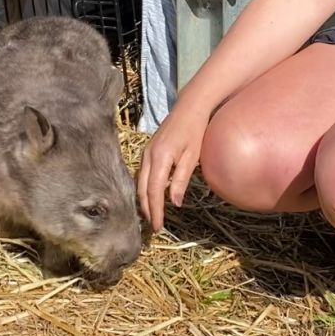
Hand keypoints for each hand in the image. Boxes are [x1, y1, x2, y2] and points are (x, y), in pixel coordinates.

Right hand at [137, 103, 210, 230]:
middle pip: (141, 189)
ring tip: (152, 216)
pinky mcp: (147, 151)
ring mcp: (145, 152)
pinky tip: (152, 197)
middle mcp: (148, 155)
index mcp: (160, 157)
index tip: (158, 227)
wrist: (189, 108)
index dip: (155, 211)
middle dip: (146, 210)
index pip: (153, 191)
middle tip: (153, 227)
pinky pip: (142, 174)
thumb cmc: (194, 131)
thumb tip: (173, 203)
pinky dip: (145, 189)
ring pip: (139, 183)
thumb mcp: (191, 157)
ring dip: (144, 200)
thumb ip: (181, 180)